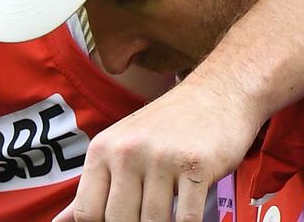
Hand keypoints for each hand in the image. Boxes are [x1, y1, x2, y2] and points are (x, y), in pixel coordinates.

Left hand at [54, 74, 262, 221]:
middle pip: (118, 221)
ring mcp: (161, 158)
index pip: (87, 211)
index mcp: (103, 149)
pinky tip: (187, 218)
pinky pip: (186, 218)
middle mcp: (127, 151)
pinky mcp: (195, 165)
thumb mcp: (121, 146)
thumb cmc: (167, 126)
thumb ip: (93, 185)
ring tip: (167, 217)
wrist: (216, 94)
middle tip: (146, 218)